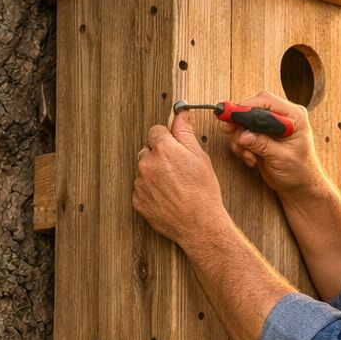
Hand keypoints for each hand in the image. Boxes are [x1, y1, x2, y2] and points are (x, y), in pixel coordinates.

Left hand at [132, 112, 229, 248]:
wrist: (199, 225)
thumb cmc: (203, 193)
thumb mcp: (200, 158)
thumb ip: (185, 133)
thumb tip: (180, 115)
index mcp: (163, 149)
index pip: (156, 131)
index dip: (168, 139)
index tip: (176, 148)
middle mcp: (147, 164)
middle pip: (148, 149)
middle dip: (160, 156)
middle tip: (178, 170)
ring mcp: (140, 183)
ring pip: (144, 169)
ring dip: (154, 173)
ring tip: (174, 186)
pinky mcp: (137, 200)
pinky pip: (141, 188)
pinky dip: (151, 190)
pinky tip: (167, 196)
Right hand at [218, 91, 327, 197]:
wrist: (299, 186)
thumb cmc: (299, 172)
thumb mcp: (281, 158)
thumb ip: (262, 145)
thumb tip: (243, 135)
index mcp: (294, 116)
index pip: (267, 101)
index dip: (247, 107)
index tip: (232, 114)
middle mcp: (282, 117)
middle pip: (253, 108)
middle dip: (240, 122)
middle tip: (230, 131)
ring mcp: (270, 126)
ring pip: (245, 122)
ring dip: (240, 139)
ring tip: (249, 156)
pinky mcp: (261, 136)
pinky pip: (243, 134)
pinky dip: (241, 146)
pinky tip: (251, 159)